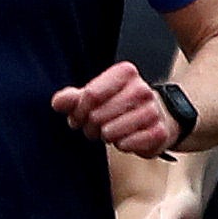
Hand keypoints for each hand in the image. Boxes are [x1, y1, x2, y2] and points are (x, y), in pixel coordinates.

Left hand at [51, 61, 187, 156]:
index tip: (78, 116)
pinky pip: (126, 145)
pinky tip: (126, 138)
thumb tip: (58, 102)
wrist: (157, 117)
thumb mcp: (94, 96)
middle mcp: (142, 89)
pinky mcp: (159, 132)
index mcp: (125, 73)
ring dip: (105, 136)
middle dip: (89, 126)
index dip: (78, 111)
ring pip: (110, 132)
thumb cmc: (119, 104)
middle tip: (95, 127)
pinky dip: (121, 145)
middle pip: (97, 116)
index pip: (90, 95)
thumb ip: (72, 98)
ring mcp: (153, 111)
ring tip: (111, 131)